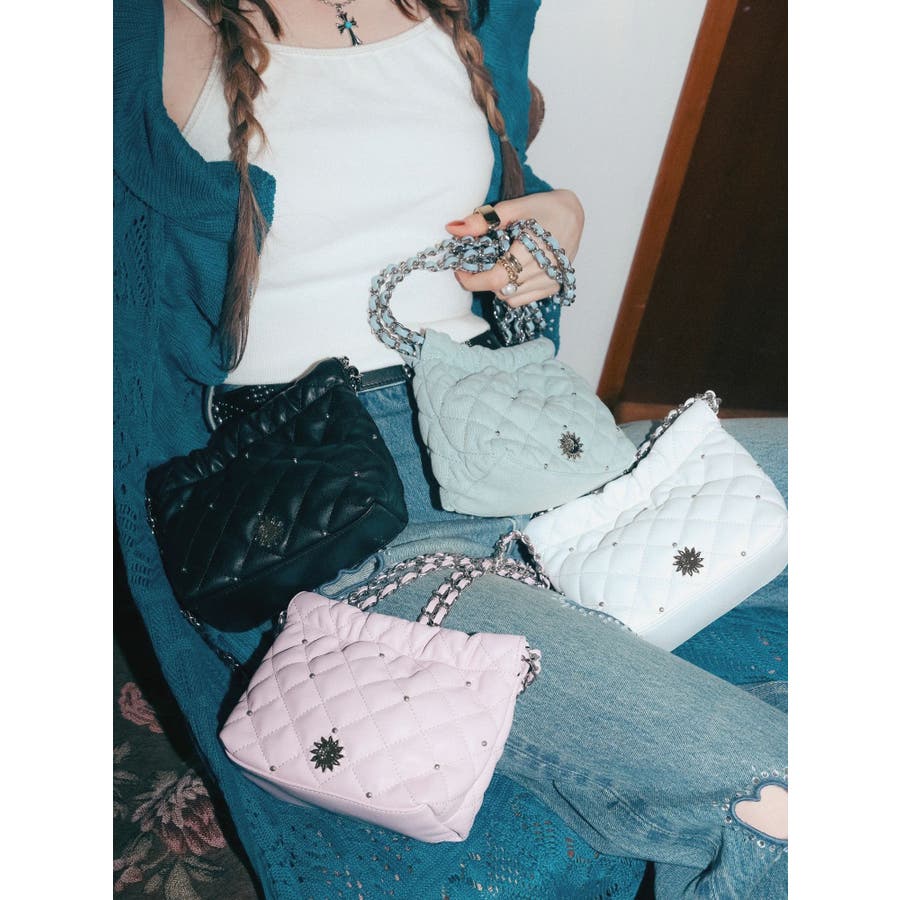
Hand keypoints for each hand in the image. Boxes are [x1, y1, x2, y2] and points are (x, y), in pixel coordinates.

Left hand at [445, 189, 583, 306]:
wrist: (574, 214)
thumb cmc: (542, 208)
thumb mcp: (512, 207)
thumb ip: (482, 221)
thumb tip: (453, 229)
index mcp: (533, 247)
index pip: (496, 278)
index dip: (473, 279)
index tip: (460, 269)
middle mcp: (545, 268)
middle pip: (500, 289)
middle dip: (481, 280)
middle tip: (474, 265)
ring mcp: (550, 281)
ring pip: (509, 298)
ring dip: (496, 286)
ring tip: (495, 266)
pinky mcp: (554, 288)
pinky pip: (522, 300)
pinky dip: (510, 291)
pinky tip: (511, 273)